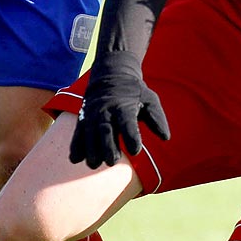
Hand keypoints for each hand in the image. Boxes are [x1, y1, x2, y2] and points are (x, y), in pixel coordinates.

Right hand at [68, 50, 169, 169]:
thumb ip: (157, 118)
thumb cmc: (134, 92)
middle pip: (105, 130)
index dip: (131, 137)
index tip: (136, 151)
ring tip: (94, 164)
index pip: (127, 123)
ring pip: (89, 134)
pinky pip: (78, 133)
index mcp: (124, 107)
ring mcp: (92, 115)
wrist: (110, 75)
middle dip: (107, 147)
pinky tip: (75, 159)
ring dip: (90, 150)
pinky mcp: (83, 119)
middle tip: (111, 162)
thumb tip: (165, 137)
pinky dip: (75, 146)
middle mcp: (106, 111)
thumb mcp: (149, 100)